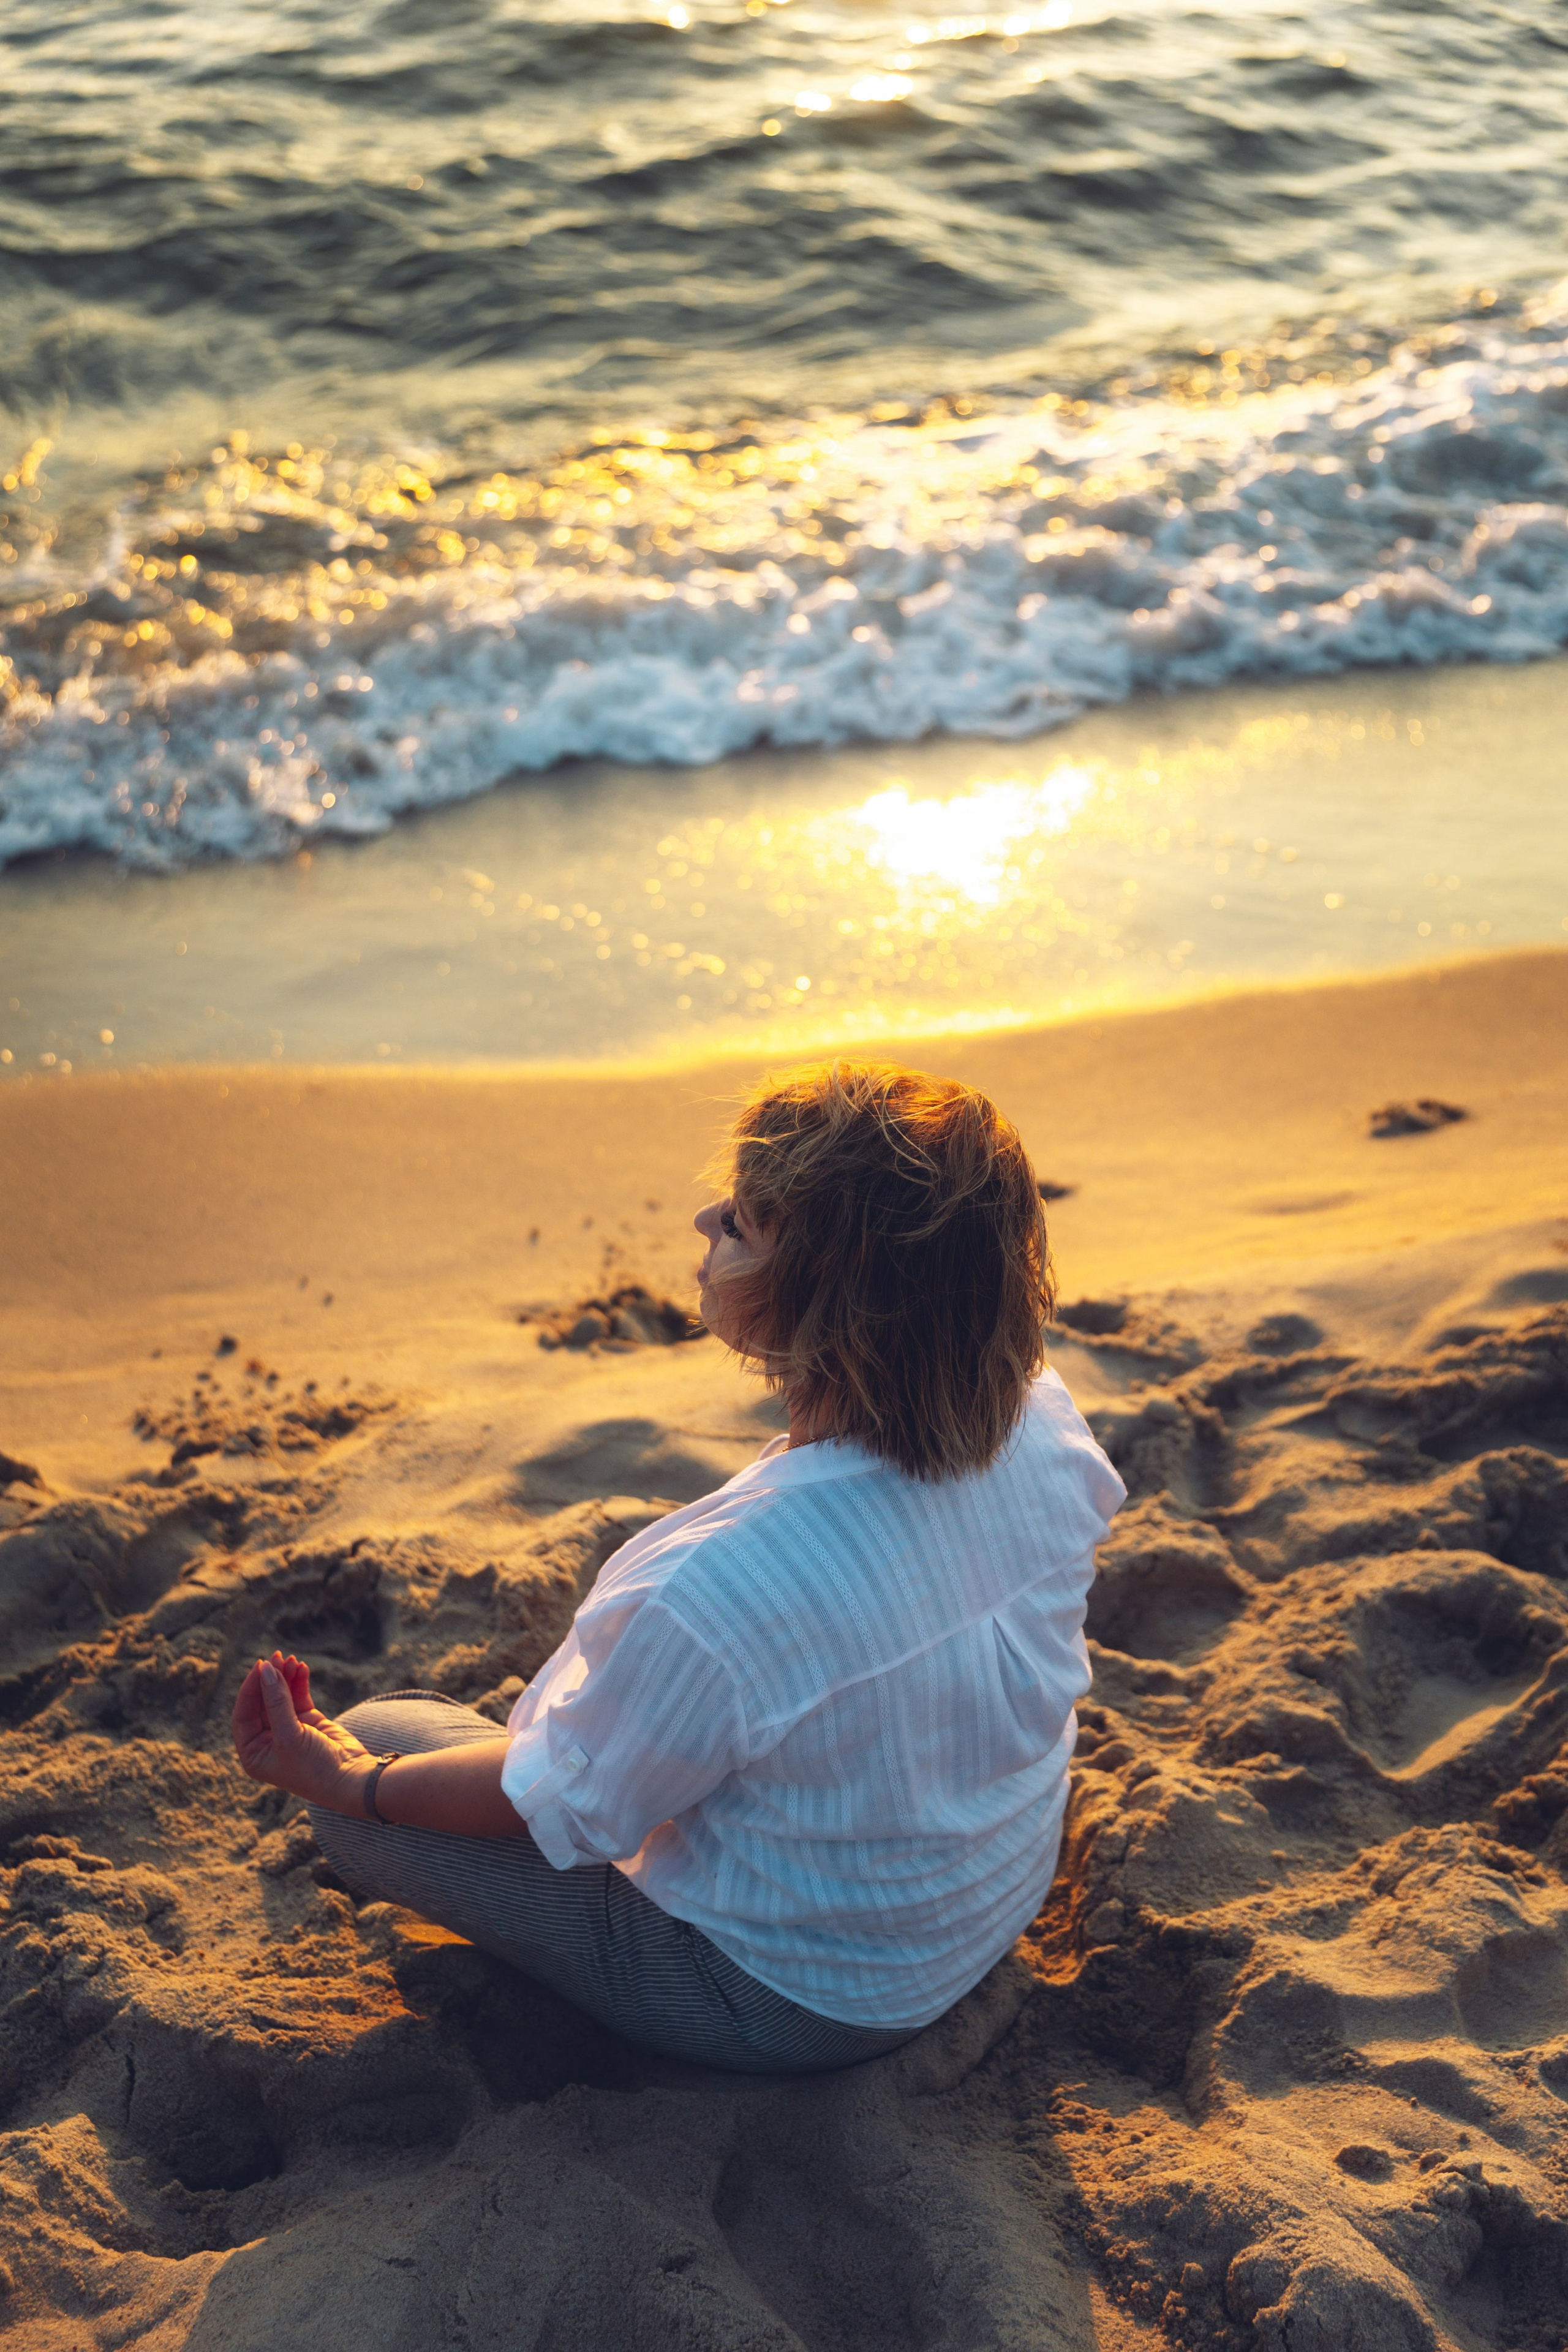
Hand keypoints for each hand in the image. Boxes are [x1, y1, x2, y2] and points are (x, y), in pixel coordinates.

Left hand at [231, 1650, 374, 1812]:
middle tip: (278, 1656)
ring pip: (280, 1697)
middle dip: (270, 1679)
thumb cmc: (314, 1768)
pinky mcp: (308, 1722)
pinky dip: (299, 1682)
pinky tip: (302, 1668)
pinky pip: (298, 1697)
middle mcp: (267, 1741)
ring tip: (293, 1660)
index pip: (243, 1714)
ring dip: (285, 1677)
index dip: (250, 1689)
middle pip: (261, 1702)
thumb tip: (265, 1669)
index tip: (261, 1666)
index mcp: (253, 1753)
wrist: (351, 1780)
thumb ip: (276, 1701)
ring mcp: (288, 1730)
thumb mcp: (289, 1735)